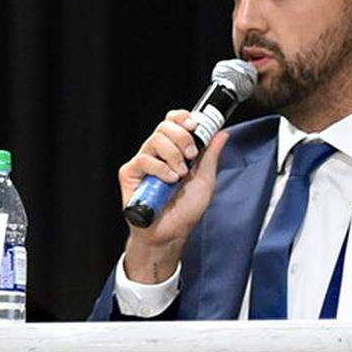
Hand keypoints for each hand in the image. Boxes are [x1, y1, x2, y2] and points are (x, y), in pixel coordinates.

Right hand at [119, 110, 228, 282]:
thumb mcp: (205, 180)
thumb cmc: (186, 210)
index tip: (195, 125)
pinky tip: (169, 181)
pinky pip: (144, 159)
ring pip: (155, 140)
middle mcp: (157, 153)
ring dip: (173, 155)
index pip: (173, 122)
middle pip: (164, 126)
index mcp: (174, 150)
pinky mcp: (130, 173)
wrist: (171, 233)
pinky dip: (160, 169)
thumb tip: (222, 133)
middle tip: (192, 156)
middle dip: (182, 137)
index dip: (182, 118)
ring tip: (180, 175)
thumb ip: (211, 156)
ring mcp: (143, 162)